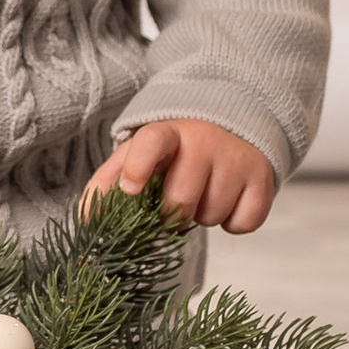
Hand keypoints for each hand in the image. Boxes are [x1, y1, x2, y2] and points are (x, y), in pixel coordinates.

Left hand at [83, 119, 275, 233]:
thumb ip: (108, 183)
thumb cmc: (176, 151)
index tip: (130, 190)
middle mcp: (203, 141)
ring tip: (204, 193)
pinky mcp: (264, 178)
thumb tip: (85, 220)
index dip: (137, 168)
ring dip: (203, 216)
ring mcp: (236, 159)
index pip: (150, 142)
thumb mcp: (139, 156)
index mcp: (166, 133)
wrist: (234, 126)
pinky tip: (228, 200)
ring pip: (211, 215)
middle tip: (175, 201)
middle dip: (172, 214)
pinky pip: (243, 223)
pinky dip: (233, 223)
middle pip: (179, 200)